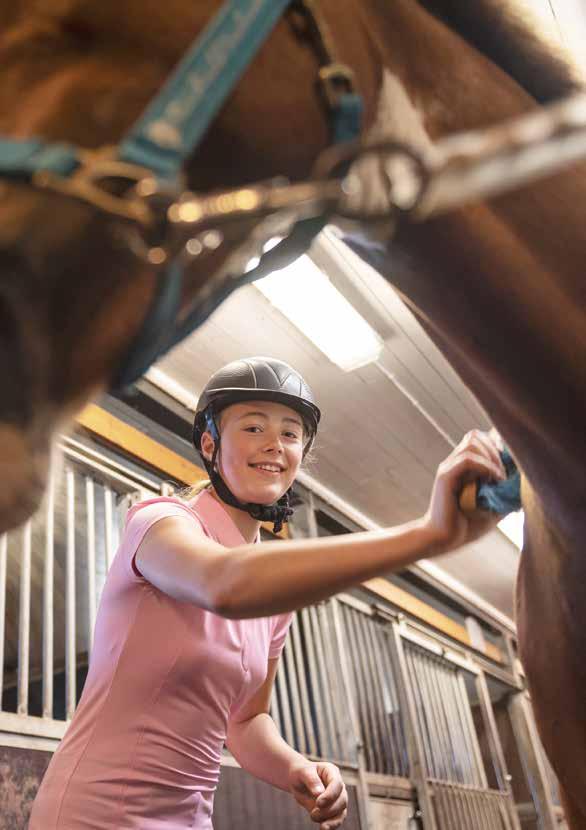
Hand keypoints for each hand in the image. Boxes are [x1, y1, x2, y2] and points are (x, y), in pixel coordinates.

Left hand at [288, 760, 347, 829]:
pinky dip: (332, 825)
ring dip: (331, 820)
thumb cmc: (301, 774)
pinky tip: (324, 828)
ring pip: (341, 812)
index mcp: (332, 772)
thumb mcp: (303, 772)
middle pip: (342, 800)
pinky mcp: (333, 810)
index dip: (330, 795)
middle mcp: (338, 786)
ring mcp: (337, 798)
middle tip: (313, 814)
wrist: (298, 781)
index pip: (337, 784)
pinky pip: (337, 820)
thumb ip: (311, 781)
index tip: (318, 803)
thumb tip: (319, 793)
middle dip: (329, 810)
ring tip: (320, 826)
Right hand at [423, 429, 506, 553]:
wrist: (442, 540)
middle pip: (475, 435)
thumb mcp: (493, 508)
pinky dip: (485, 467)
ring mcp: (448, 468)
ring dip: (492, 457)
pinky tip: (495, 480)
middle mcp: (453, 463)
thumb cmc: (466, 526)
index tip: (510, 462)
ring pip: (472, 443)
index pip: (478, 439)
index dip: (496, 444)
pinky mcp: (445, 477)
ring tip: (500, 477)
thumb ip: (505, 495)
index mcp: (462, 467)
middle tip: (505, 472)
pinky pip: (467, 460)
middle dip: (496, 449)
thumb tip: (525, 489)